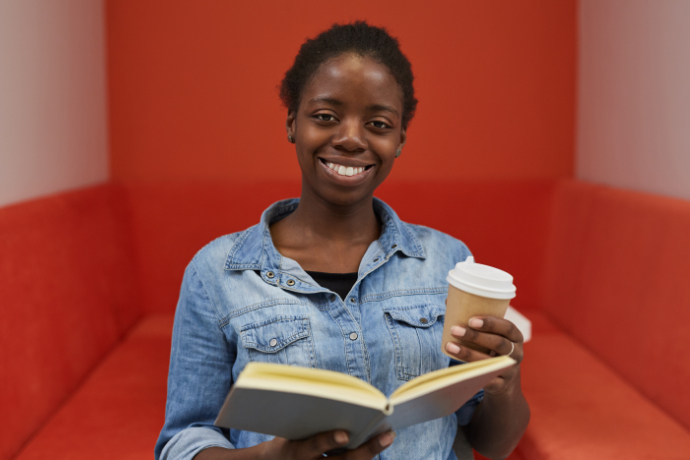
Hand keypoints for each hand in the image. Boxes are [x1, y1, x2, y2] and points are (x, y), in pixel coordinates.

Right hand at [260, 430, 395, 458]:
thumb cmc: (286, 438)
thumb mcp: (291, 427)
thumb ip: (310, 417)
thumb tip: (338, 399)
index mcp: (297, 452)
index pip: (313, 446)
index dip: (328, 441)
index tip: (345, 435)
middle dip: (366, 450)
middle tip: (387, 435)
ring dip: (370, 453)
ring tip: (387, 437)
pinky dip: (364, 455)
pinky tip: (377, 443)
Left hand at [444, 316, 523, 394]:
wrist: (503, 378)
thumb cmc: (492, 348)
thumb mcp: (490, 334)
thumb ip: (475, 319)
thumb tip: (449, 300)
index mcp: (515, 337)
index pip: (507, 327)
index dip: (491, 323)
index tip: (471, 320)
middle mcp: (516, 353)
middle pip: (498, 344)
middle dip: (475, 336)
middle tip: (454, 329)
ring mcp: (510, 370)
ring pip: (490, 362)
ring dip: (468, 353)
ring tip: (449, 345)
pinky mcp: (500, 385)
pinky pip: (486, 380)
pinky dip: (471, 373)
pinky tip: (457, 368)